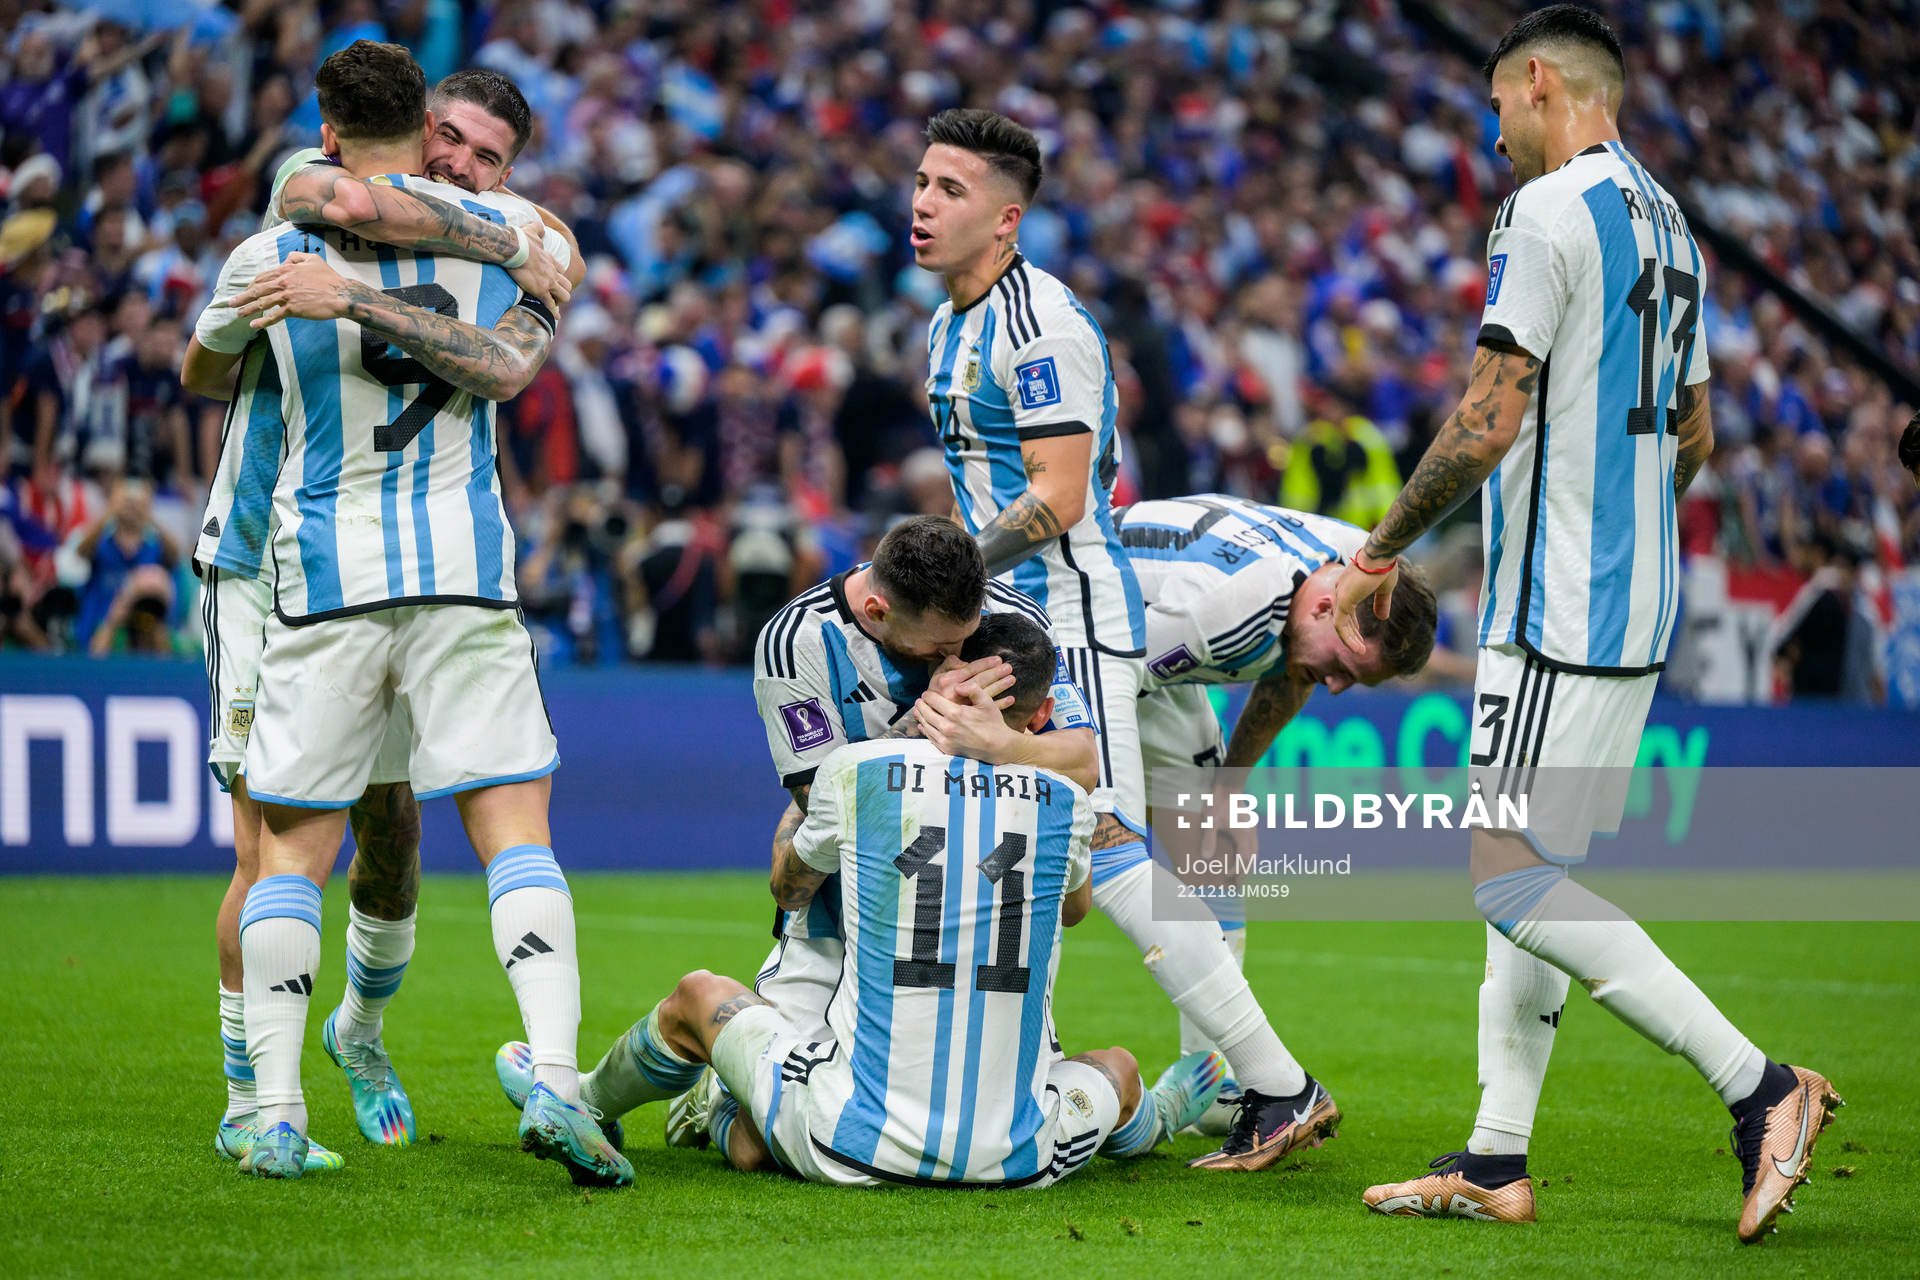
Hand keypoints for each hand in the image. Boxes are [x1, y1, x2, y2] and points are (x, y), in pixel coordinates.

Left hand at [233, 252, 352, 326]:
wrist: (341, 294)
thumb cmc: (330, 278)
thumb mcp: (313, 259)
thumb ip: (296, 257)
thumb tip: (285, 259)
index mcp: (287, 270)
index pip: (263, 277)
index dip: (252, 284)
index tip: (246, 290)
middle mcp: (284, 282)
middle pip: (258, 289)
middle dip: (242, 297)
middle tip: (231, 303)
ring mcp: (287, 296)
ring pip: (262, 302)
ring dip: (248, 309)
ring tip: (238, 314)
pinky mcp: (293, 309)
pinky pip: (274, 316)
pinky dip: (263, 321)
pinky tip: (254, 326)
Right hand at [508, 231, 570, 313]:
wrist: (515, 249)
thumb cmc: (522, 239)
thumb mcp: (532, 229)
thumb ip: (538, 227)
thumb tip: (540, 224)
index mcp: (550, 260)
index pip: (560, 270)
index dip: (558, 275)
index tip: (555, 279)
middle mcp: (553, 272)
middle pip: (566, 285)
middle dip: (563, 291)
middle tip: (556, 295)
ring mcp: (548, 283)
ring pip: (564, 296)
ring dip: (560, 301)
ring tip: (555, 307)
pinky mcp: (541, 291)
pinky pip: (550, 304)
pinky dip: (553, 312)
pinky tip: (555, 317)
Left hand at [915, 682, 1018, 762]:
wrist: (997, 746)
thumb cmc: (992, 722)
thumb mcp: (986, 701)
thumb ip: (972, 689)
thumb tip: (956, 686)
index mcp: (955, 713)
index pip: (933, 700)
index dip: (928, 695)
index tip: (927, 693)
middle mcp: (947, 727)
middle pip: (926, 713)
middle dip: (921, 705)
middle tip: (919, 700)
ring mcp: (945, 739)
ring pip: (926, 725)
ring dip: (920, 716)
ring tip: (918, 710)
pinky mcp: (946, 749)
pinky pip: (930, 738)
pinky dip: (925, 730)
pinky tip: (923, 725)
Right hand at [927, 654, 1015, 709]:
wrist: (933, 716)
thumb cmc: (937, 692)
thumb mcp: (937, 676)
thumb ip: (948, 665)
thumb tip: (962, 661)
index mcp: (948, 682)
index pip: (970, 670)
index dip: (984, 664)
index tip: (997, 660)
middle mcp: (956, 694)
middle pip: (979, 681)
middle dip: (995, 673)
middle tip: (1008, 668)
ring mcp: (964, 706)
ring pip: (985, 694)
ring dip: (1000, 686)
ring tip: (1011, 679)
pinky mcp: (969, 717)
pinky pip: (986, 709)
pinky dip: (1000, 704)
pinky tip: (1010, 699)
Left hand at [1198, 773, 1256, 869]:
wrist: (1227, 784)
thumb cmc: (1218, 802)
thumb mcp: (1210, 821)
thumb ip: (1209, 840)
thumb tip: (1206, 858)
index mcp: (1244, 835)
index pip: (1244, 859)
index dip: (1237, 871)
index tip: (1228, 878)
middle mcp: (1251, 833)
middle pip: (1252, 857)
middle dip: (1245, 870)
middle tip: (1237, 883)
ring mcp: (1251, 827)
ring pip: (1254, 850)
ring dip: (1247, 862)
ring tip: (1239, 872)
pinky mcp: (1249, 823)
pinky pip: (1251, 843)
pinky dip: (1247, 852)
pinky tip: (1239, 854)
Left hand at [1331, 555, 1398, 654]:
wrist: (1381, 556)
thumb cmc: (1384, 566)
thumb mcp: (1385, 588)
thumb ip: (1381, 603)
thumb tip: (1382, 618)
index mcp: (1348, 586)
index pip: (1345, 610)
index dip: (1352, 624)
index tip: (1360, 634)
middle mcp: (1341, 591)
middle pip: (1341, 618)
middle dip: (1351, 634)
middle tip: (1360, 647)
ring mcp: (1340, 596)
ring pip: (1340, 625)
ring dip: (1350, 640)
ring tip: (1360, 651)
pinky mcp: (1343, 602)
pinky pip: (1341, 626)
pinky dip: (1348, 638)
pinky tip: (1358, 648)